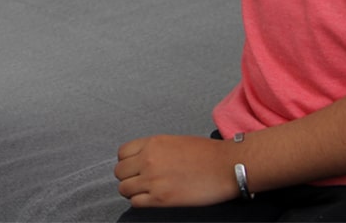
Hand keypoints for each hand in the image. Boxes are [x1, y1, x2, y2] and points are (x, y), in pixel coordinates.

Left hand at [115, 135, 238, 208]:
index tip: (134, 168)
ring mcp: (153, 179)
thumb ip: (156, 149)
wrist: (225, 166)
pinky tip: (152, 200)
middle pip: (119, 172)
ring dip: (132, 191)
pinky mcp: (161, 198)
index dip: (127, 162)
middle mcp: (148, 159)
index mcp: (152, 143)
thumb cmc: (207, 153)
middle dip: (128, 177)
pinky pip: (136, 202)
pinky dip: (141, 202)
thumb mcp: (175, 141)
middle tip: (139, 182)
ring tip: (145, 192)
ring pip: (124, 188)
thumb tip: (144, 160)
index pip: (122, 153)